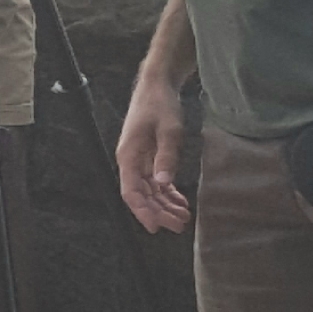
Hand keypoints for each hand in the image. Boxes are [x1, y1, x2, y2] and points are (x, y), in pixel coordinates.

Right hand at [114, 65, 193, 231]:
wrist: (157, 84)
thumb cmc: (160, 104)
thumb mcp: (168, 130)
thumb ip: (166, 156)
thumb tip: (163, 183)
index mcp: (128, 156)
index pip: (131, 192)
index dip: (143, 211)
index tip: (156, 227)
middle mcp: (130, 161)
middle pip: (141, 195)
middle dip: (159, 212)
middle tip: (180, 225)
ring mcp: (139, 160)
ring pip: (150, 190)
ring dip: (165, 205)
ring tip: (184, 217)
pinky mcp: (148, 156)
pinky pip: (156, 181)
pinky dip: (167, 192)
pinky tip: (180, 201)